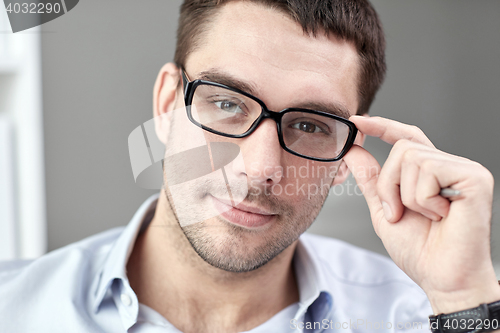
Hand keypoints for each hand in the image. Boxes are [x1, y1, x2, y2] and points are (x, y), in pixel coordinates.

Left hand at [343, 115, 499, 313]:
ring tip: (426, 217)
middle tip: (399, 213)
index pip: (406, 138)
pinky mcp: (474, 177)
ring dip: (405, 195)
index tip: (357, 121)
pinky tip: (441, 216)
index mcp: (429, 173)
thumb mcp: (384, 209)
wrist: (442, 278)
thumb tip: (352, 151)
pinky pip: (428, 170)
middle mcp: (448, 166)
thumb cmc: (419, 250)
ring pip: (410, 157)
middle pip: (402, 149)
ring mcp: (464, 169)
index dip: (382, 127)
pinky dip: (423, 199)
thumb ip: (370, 179)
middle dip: (388, 185)